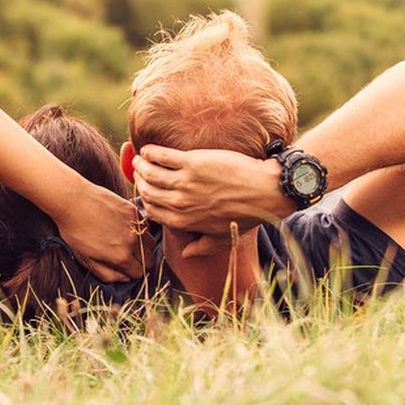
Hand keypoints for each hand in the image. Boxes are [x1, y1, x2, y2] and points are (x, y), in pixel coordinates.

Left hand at [54, 185, 153, 282]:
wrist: (72, 200)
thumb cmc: (74, 231)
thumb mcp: (85, 260)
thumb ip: (107, 274)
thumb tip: (124, 279)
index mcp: (121, 256)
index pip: (139, 273)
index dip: (131, 273)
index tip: (123, 268)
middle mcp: (133, 241)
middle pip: (150, 260)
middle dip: (140, 262)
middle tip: (127, 257)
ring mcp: (135, 224)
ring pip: (151, 243)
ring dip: (143, 246)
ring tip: (127, 242)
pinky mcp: (133, 209)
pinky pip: (145, 225)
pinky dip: (140, 230)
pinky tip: (125, 227)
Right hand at [132, 144, 291, 256]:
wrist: (264, 191)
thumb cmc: (246, 214)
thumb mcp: (222, 237)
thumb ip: (202, 247)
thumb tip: (186, 254)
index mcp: (185, 222)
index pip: (153, 211)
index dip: (145, 200)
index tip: (144, 190)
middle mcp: (180, 203)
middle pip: (148, 191)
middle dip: (139, 181)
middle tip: (139, 171)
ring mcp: (185, 183)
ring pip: (150, 173)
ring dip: (141, 165)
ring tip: (140, 159)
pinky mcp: (192, 163)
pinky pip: (161, 156)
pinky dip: (151, 152)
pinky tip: (148, 150)